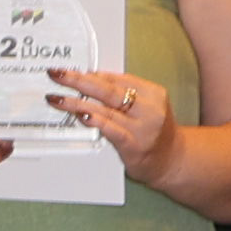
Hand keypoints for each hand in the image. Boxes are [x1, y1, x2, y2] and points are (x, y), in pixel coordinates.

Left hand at [46, 64, 179, 184]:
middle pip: (108, 89)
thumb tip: (91, 79)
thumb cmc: (154, 132)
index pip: (116, 78)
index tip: (69, 70)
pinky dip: (95, 121)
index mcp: (152, 93)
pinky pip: (111, 129)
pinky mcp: (134, 145)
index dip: (89, 74)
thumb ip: (123, 94)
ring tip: (58, 98)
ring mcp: (142, 127)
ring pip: (105, 109)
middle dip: (79, 80)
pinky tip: (81, 116)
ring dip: (77, 103)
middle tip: (58, 75)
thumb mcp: (146, 106)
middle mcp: (149, 108)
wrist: (172, 160)